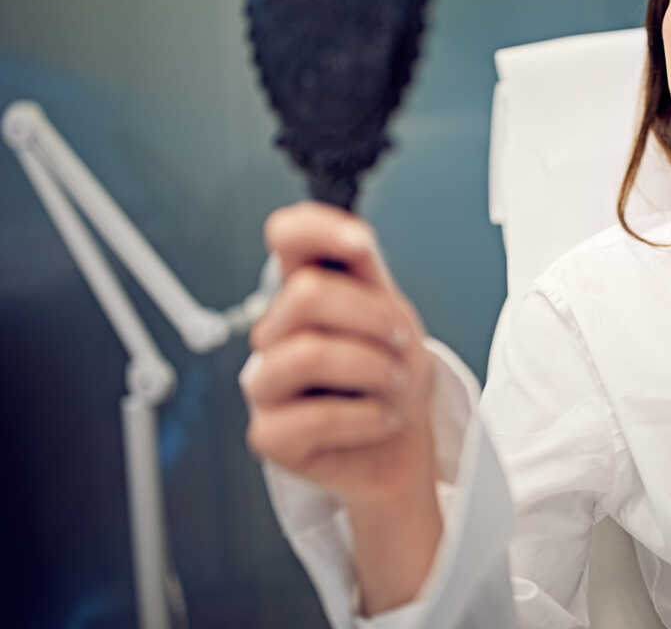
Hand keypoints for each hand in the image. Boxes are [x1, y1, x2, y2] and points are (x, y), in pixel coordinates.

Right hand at [240, 201, 435, 510]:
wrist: (402, 443)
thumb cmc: (392, 374)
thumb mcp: (393, 315)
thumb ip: (369, 275)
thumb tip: (355, 237)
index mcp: (304, 290)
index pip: (286, 236)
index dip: (317, 229)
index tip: (361, 244)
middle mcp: (276, 332)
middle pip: (306, 295)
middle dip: (371, 319)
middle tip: (399, 344)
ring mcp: (266, 382)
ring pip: (309, 354)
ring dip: (373, 370)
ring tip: (394, 385)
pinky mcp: (268, 435)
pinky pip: (316, 417)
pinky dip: (367, 417)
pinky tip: (381, 419)